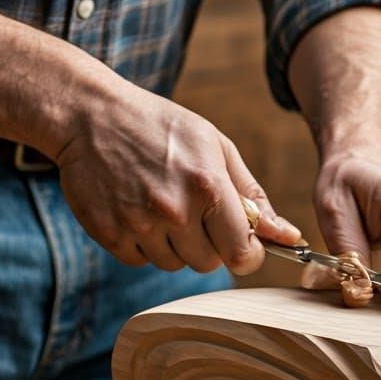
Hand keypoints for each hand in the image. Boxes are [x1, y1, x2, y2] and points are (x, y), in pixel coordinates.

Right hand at [53, 84, 301, 272]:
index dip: (247, 253)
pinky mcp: (110, 235)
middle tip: (192, 211)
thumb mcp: (216, 148)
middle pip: (209, 263)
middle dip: (208, 244)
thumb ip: (254, 196)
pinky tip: (136, 209)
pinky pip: (141, 260)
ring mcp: (139, 225)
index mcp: (208, 187)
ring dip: (174, 244)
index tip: (241, 243)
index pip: (243, 255)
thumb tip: (290, 237)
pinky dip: (143, 243)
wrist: (90, 115)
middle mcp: (174, 210)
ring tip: (161, 204)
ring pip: (174, 264)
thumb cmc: (161, 128)